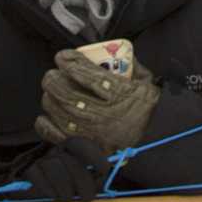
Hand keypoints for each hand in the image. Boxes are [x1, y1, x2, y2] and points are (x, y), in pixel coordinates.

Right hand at [18, 136, 110, 201]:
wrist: (33, 192)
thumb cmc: (65, 187)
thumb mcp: (81, 179)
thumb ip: (93, 175)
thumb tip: (107, 173)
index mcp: (69, 149)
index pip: (79, 144)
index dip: (92, 154)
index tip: (104, 168)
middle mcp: (55, 152)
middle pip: (69, 160)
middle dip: (81, 179)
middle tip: (87, 197)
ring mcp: (41, 161)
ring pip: (55, 167)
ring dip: (65, 186)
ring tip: (69, 198)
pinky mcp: (29, 172)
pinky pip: (38, 177)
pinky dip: (48, 188)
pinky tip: (54, 197)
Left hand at [37, 49, 159, 151]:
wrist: (158, 140)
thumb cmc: (152, 110)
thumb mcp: (148, 83)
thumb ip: (133, 67)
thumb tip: (119, 54)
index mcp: (121, 94)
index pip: (91, 76)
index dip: (73, 65)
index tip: (62, 56)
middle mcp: (106, 114)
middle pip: (72, 97)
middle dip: (55, 84)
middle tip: (49, 75)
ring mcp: (97, 133)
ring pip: (65, 115)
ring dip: (51, 102)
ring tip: (47, 93)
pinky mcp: (91, 148)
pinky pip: (64, 138)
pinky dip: (49, 129)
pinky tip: (43, 119)